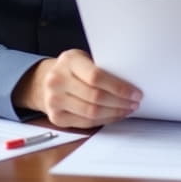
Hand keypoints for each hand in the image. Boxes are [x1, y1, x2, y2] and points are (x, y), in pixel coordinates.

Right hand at [13, 49, 141, 128]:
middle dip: (120, 102)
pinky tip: (114, 115)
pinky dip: (104, 120)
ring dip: (114, 113)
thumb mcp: (83, 58)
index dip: (118, 87)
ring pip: (91, 112)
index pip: (96, 77)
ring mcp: (54, 101)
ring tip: (128, 109)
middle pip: (95, 97)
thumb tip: (130, 81)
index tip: (135, 92)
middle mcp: (57, 80)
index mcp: (69, 60)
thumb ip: (100, 67)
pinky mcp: (56, 118)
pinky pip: (85, 123)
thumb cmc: (72, 67)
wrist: (45, 80)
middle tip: (135, 102)